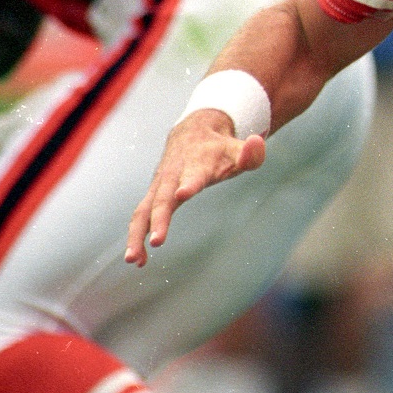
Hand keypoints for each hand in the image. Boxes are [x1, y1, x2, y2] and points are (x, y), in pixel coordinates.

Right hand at [125, 109, 266, 265]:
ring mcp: (160, 186)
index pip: (193, 176)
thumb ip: (250, 153)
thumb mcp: (238, 150)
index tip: (182, 195)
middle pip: (162, 198)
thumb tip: (257, 142)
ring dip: (136, 235)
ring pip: (143, 211)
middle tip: (157, 241)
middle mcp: (173, 176)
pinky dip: (137, 237)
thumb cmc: (219, 148)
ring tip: (134, 260)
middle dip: (159, 219)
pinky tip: (140, 260)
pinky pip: (141, 217)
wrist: (192, 132)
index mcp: (197, 165)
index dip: (189, 185)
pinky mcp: (153, 195)